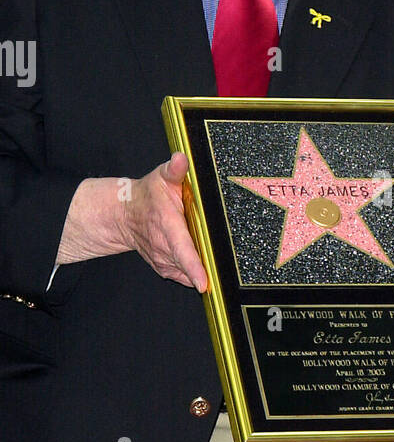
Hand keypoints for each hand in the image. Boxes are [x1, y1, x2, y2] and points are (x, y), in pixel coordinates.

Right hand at [117, 153, 207, 291]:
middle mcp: (164, 248)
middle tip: (219, 260)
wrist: (125, 214)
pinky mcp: (166, 269)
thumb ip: (175, 170)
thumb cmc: (148, 196)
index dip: (193, 267)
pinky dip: (194, 271)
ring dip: (200, 265)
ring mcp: (164, 261)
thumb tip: (181, 159)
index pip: (183, 250)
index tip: (203, 282)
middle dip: (206, 267)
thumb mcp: (162, 177)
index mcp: (168, 226)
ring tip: (202, 246)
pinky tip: (197, 257)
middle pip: (189, 265)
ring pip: (188, 272)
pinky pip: (185, 276)